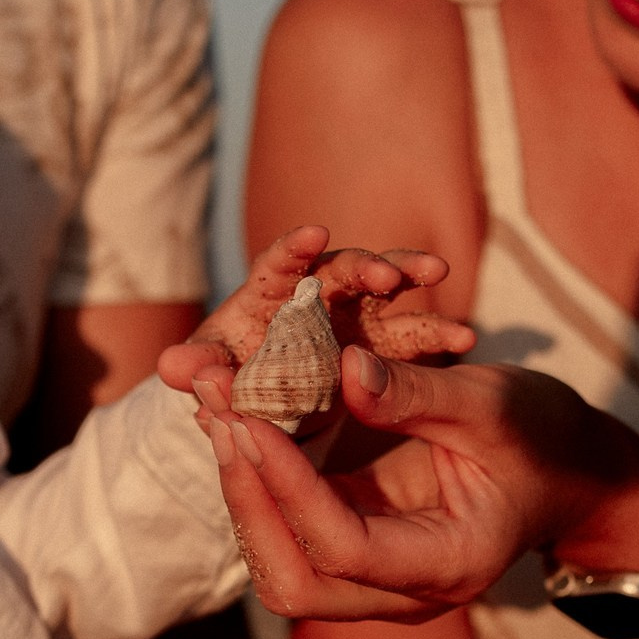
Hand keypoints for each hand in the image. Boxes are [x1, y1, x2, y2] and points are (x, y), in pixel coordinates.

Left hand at [166, 226, 476, 440]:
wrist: (264, 403)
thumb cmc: (234, 377)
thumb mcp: (216, 375)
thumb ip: (199, 370)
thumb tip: (172, 364)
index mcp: (271, 293)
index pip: (280, 263)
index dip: (293, 249)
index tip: (312, 235)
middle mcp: (318, 294)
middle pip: (345, 268)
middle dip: (368, 264)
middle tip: (391, 272)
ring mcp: (355, 316)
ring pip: (388, 291)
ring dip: (413, 278)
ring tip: (440, 274)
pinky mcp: (382, 344)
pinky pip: (412, 336)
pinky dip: (437, 334)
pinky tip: (467, 341)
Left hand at [184, 347, 638, 619]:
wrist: (572, 473)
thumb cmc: (546, 438)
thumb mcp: (493, 405)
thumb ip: (418, 394)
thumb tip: (342, 367)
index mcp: (450, 563)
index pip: (346, 547)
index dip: (291, 489)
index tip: (252, 423)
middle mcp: (408, 594)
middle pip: (297, 583)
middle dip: (249, 503)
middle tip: (220, 419)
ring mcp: (380, 582)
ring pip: (282, 567)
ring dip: (244, 494)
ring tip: (217, 412)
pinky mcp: (359, 553)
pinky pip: (292, 535)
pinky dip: (262, 486)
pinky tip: (240, 424)